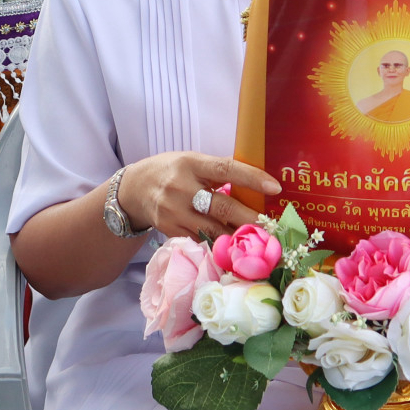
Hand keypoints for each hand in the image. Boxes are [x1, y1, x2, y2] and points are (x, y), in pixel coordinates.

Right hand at [114, 152, 281, 240]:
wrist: (134, 189)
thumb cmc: (172, 172)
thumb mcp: (192, 161)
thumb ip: (218, 171)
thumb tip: (256, 182)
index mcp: (191, 163)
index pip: (226, 169)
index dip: (251, 178)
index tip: (275, 188)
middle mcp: (181, 187)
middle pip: (222, 207)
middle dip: (251, 219)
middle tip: (273, 227)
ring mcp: (174, 212)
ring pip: (213, 229)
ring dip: (239, 237)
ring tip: (260, 241)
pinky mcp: (170, 230)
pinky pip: (200, 240)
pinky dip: (219, 245)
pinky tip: (235, 248)